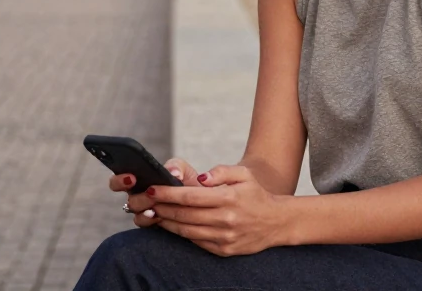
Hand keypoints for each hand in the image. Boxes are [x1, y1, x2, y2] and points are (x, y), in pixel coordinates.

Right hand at [108, 157, 201, 228]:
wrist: (201, 201)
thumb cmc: (188, 182)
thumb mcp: (183, 169)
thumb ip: (176, 166)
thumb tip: (172, 173)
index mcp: (140, 181)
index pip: (119, 181)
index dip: (119, 180)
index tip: (131, 178)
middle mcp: (139, 197)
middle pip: (128, 200)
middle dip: (138, 197)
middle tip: (149, 193)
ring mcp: (144, 212)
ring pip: (136, 214)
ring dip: (145, 209)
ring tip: (154, 208)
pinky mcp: (153, 224)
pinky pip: (145, 224)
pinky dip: (150, 220)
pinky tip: (159, 216)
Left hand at [148, 165, 288, 256]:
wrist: (276, 222)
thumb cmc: (256, 195)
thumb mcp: (244, 175)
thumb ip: (221, 171)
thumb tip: (201, 177)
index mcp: (228, 199)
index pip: (190, 197)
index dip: (168, 193)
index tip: (152, 189)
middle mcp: (225, 220)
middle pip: (183, 215)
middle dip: (161, 207)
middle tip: (145, 201)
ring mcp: (224, 237)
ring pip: (186, 230)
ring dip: (166, 222)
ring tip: (153, 213)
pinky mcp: (223, 250)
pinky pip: (195, 241)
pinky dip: (180, 233)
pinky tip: (171, 225)